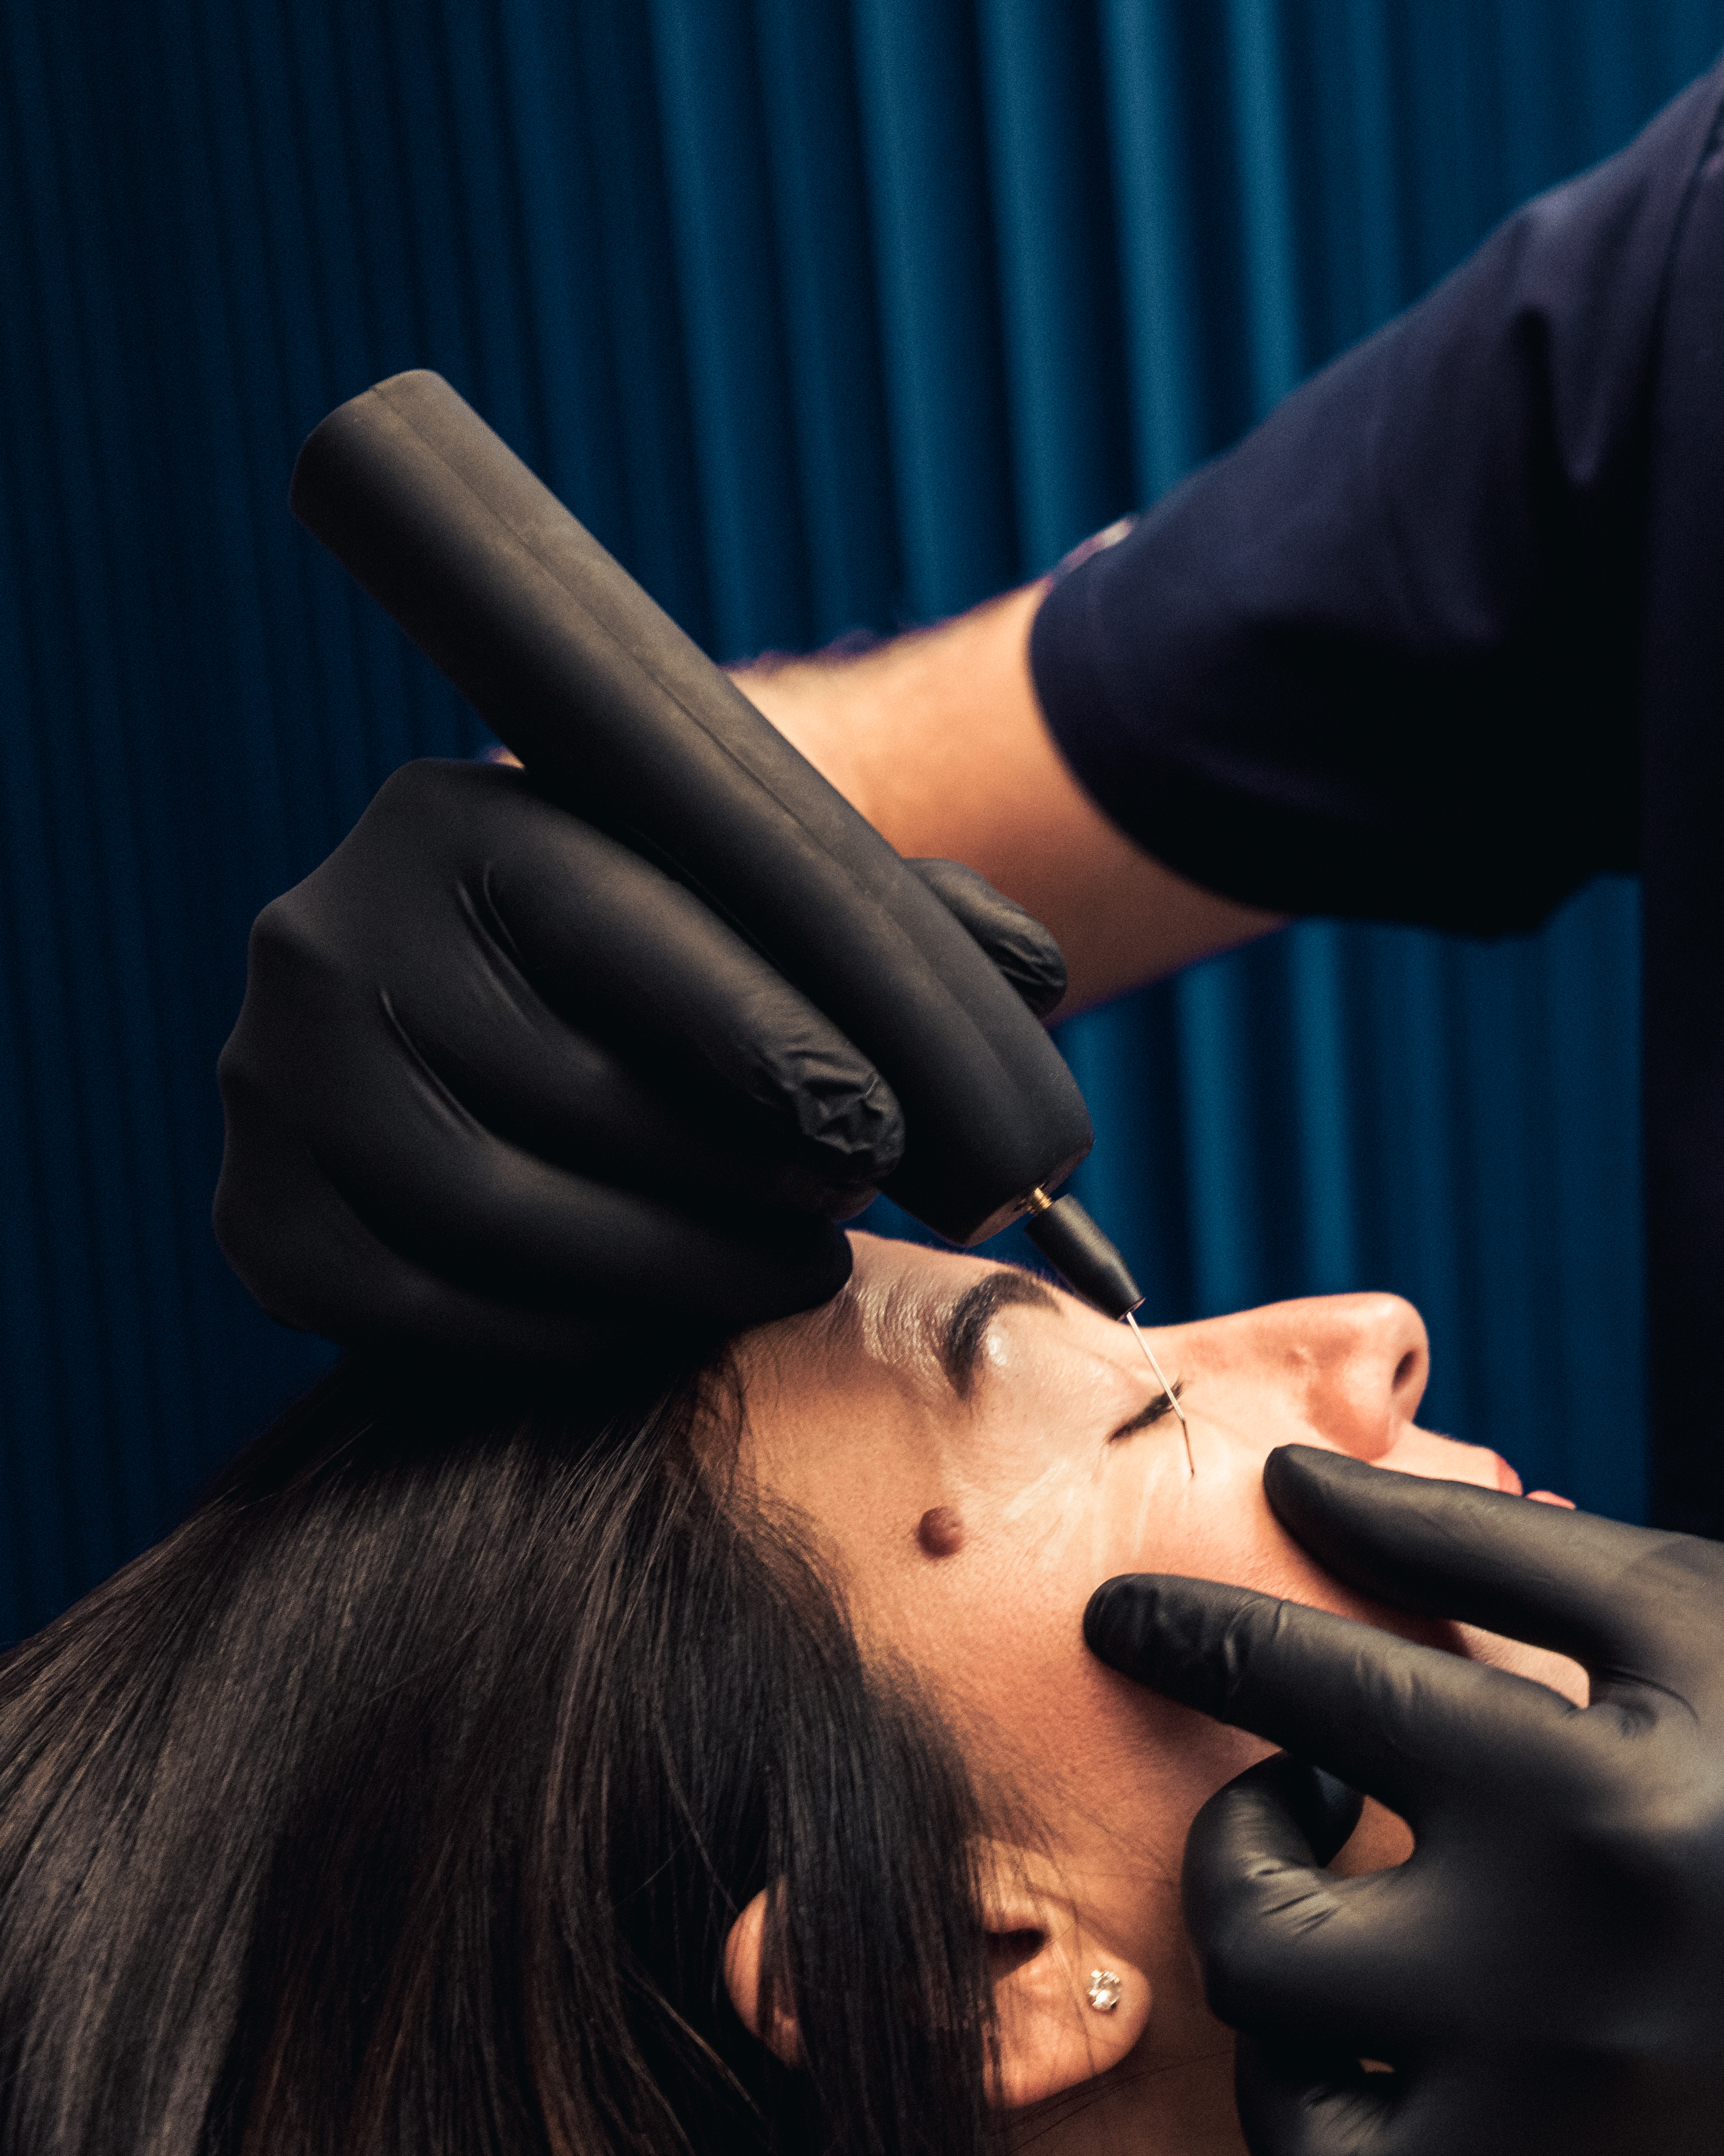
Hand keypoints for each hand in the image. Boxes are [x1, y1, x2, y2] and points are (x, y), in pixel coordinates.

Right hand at [215, 758, 1066, 1358]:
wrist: (511, 1016)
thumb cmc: (679, 955)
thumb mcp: (765, 903)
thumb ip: (897, 920)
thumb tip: (1032, 969)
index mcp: (460, 821)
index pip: (627, 938)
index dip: (772, 1048)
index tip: (880, 1128)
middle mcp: (329, 936)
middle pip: (566, 1092)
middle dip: (740, 1173)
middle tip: (848, 1207)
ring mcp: (274, 1084)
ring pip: (498, 1215)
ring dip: (680, 1267)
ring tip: (795, 1267)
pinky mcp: (260, 1221)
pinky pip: (423, 1313)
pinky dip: (576, 1335)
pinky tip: (676, 1316)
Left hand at [1083, 1449, 1723, 2155]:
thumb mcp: (1682, 1590)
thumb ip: (1472, 1546)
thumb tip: (1289, 1489)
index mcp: (1592, 1792)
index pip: (1319, 1699)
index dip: (1198, 1635)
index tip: (1123, 1615)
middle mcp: (1570, 1976)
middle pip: (1269, 1950)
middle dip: (1234, 1851)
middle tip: (1294, 1799)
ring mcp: (1588, 2122)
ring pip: (1305, 2152)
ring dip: (1273, 2047)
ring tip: (1327, 1959)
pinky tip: (1378, 2093)